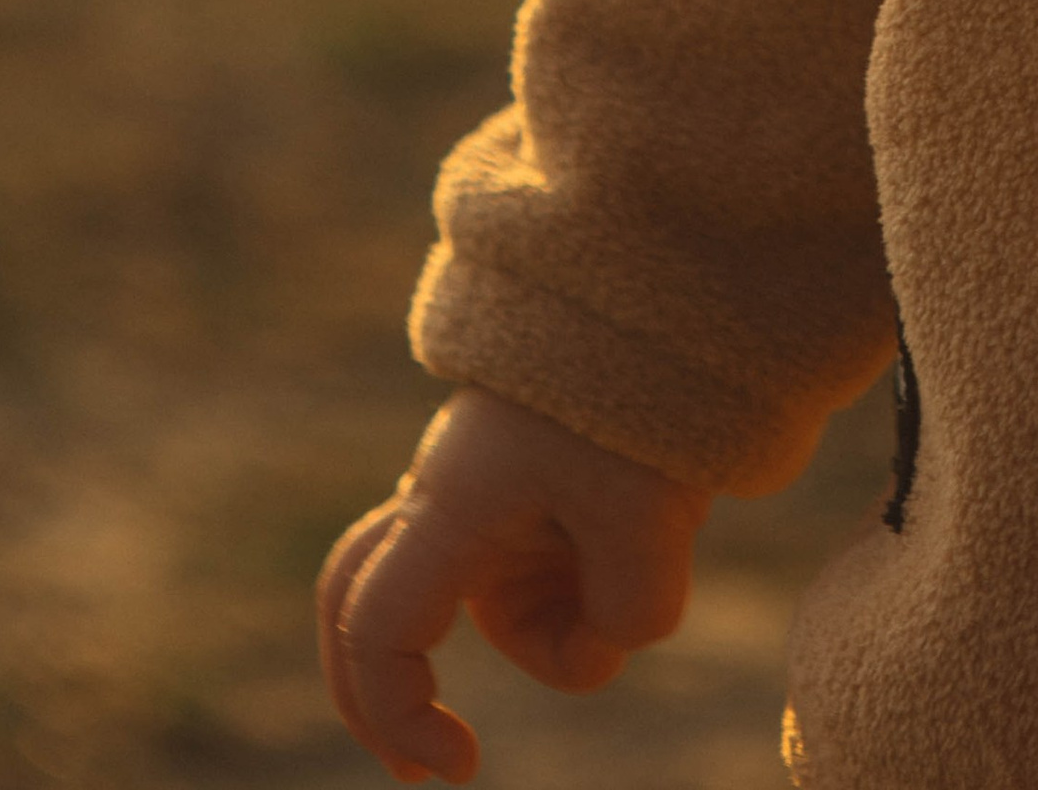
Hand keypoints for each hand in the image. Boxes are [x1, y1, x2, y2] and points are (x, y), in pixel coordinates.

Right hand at [316, 387, 710, 782]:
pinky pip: (533, 575)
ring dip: (554, 630)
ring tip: (650, 557)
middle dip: (382, 692)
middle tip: (433, 769)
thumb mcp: (653, 515)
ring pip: (486, 606)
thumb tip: (610, 648)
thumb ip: (628, 614)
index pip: (375, 630)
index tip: (461, 771)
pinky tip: (652, 542)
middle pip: (361, 605)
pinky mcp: (532, 489)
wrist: (676, 296)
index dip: (395, 717)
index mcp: (452, 503)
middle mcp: (449, 499)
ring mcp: (488, 494)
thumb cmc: (645, 389)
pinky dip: (582, 594)